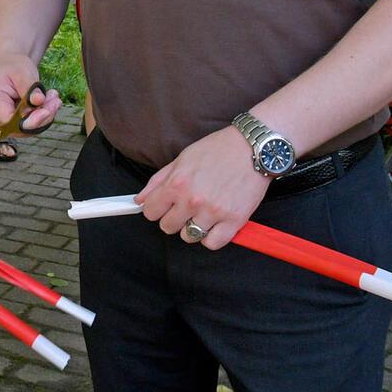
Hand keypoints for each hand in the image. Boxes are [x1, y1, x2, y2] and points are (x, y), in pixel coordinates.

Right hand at [0, 55, 59, 131]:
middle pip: (18, 128)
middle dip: (41, 118)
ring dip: (43, 118)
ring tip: (53, 98)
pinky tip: (47, 103)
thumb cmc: (14, 67)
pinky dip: (39, 118)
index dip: (30, 121)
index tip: (48, 110)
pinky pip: (26, 127)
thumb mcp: (23, 72)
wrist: (9, 66)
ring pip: (25, 130)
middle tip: (56, 100)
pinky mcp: (5, 124)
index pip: (9, 121)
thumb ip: (30, 88)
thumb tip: (39, 101)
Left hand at [136, 126, 270, 249]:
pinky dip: (211, 237)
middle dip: (173, 218)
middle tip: (184, 208)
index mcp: (176, 184)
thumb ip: (157, 182)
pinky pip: (212, 243)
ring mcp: (213, 212)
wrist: (251, 148)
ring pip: (189, 236)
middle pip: (167, 227)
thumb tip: (140, 200)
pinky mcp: (234, 221)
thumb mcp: (181, 159)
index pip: (150, 212)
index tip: (162, 207)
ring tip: (201, 213)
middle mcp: (192, 200)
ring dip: (192, 228)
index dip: (155, 209)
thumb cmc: (216, 150)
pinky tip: (214, 224)